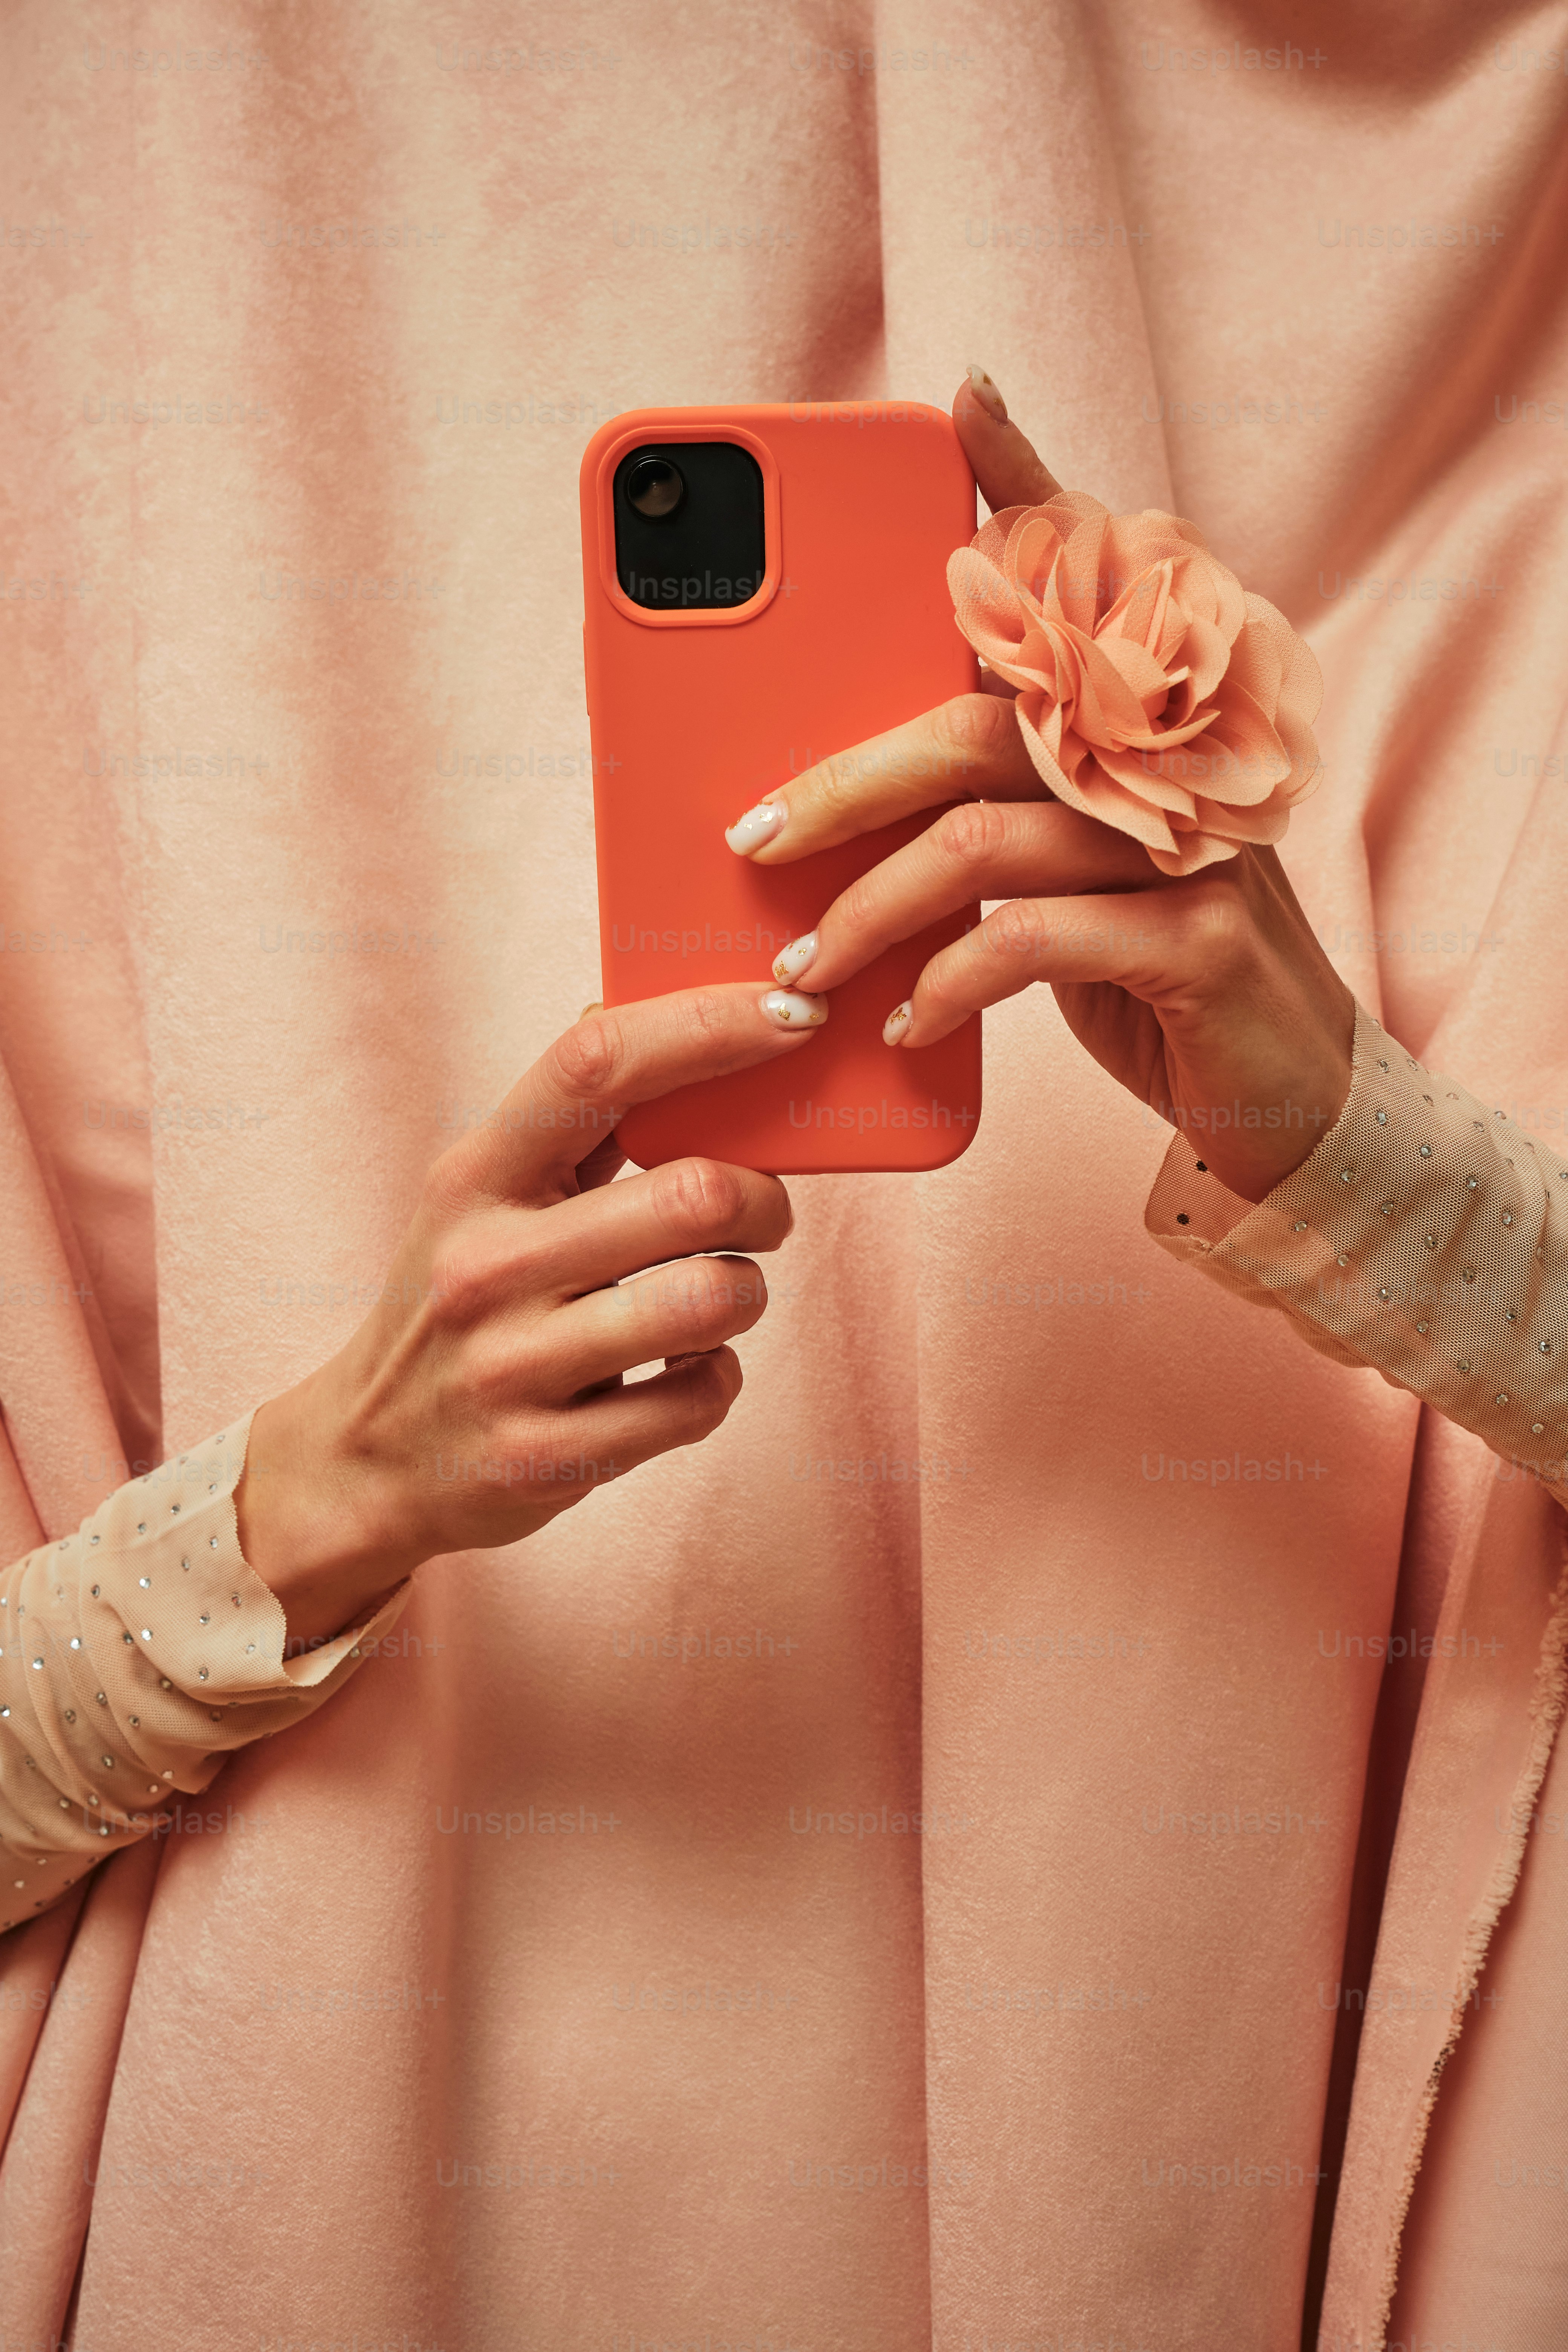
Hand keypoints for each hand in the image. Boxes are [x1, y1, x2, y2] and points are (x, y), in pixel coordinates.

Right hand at [235, 983, 826, 1646]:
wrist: (365, 1460)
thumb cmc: (457, 1305)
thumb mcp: (477, 1200)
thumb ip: (563, 1120)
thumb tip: (623, 996)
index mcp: (472, 1177)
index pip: (594, 1062)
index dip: (707, 1025)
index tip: (793, 1012)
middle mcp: (485, 1265)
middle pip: (694, 1195)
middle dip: (765, 1202)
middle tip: (762, 1217)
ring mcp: (510, 1368)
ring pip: (710, 1301)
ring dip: (747, 1294)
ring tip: (720, 1297)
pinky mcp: (543, 1458)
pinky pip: (696, 1401)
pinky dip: (716, 1380)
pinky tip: (682, 1372)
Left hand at [726, 369, 1353, 1205]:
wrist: (1289, 1091)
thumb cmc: (1153, 970)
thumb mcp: (1074, 872)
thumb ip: (999, 806)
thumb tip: (852, 789)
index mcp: (1141, 724)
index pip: (1081, 580)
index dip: (1026, 483)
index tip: (959, 404)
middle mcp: (1175, 755)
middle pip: (975, 719)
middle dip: (842, 782)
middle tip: (749, 839)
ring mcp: (1194, 842)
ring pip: (987, 836)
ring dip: (871, 912)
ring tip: (806, 970)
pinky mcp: (1199, 938)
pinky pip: (1035, 939)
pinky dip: (951, 981)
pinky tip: (907, 1020)